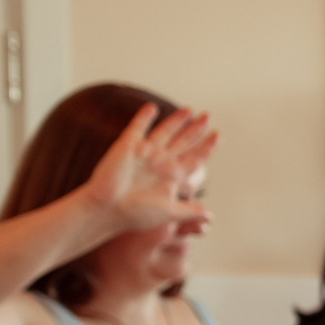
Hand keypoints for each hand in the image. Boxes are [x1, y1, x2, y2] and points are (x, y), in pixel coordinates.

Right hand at [77, 103, 216, 236]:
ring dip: (176, 120)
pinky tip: (152, 107)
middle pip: (183, 141)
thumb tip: (210, 216)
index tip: (218, 135)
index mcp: (172, 176)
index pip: (195, 158)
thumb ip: (189, 211)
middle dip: (196, 129)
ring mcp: (145, 153)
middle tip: (208, 116)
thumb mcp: (168, 212)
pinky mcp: (127, 146)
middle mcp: (161, 162)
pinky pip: (138, 128)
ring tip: (189, 109)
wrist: (106, 209)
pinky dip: (144, 117)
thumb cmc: (135, 214)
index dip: (206, 147)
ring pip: (165, 131)